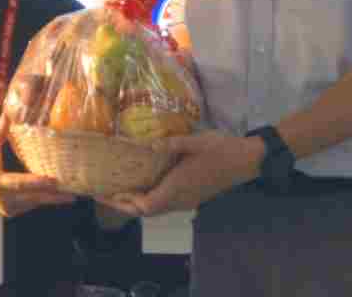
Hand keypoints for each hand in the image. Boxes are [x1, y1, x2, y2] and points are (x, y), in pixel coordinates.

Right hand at [0, 114, 75, 217]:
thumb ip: (0, 130)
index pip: (15, 182)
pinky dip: (44, 200)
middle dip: (53, 195)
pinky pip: (31, 205)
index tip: (52, 181)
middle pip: (31, 197)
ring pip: (33, 203)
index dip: (33, 182)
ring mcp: (6, 207)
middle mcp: (0, 197)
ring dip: (52, 199)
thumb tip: (11, 110)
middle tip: (73, 193)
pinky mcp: (11, 212)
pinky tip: (59, 195)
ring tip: (72, 194)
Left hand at [97, 130, 262, 217]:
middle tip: (105, 193)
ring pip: (155, 209)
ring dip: (135, 203)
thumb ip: (173, 143)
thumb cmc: (221, 150)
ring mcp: (187, 200)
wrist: (246, 161)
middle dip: (124, 205)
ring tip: (118, 189)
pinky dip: (148, 199)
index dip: (125, 202)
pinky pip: (164, 204)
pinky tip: (143, 184)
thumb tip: (148, 143)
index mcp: (178, 188)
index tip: (107, 192)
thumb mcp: (196, 141)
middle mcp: (180, 199)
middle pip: (147, 211)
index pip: (145, 206)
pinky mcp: (192, 197)